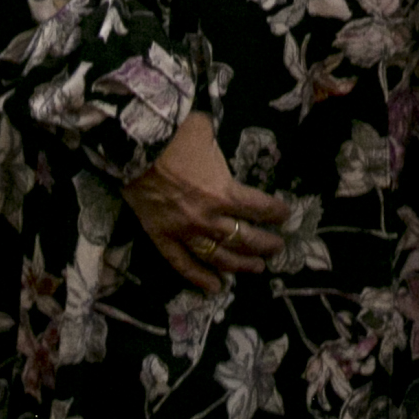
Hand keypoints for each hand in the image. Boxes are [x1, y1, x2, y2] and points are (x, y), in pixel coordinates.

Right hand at [123, 114, 289, 292]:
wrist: (134, 147)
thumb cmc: (174, 135)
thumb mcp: (207, 131)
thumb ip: (218, 146)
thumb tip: (221, 144)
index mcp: (224, 192)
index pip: (260, 208)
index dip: (276, 212)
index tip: (284, 215)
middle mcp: (208, 218)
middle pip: (245, 238)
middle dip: (266, 244)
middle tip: (277, 247)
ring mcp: (185, 231)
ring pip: (219, 257)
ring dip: (241, 265)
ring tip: (257, 269)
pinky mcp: (162, 238)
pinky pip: (183, 264)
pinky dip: (199, 278)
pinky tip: (215, 288)